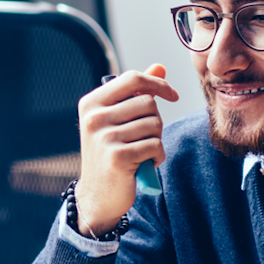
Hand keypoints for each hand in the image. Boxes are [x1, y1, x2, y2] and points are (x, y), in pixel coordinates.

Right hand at [74, 64, 177, 234]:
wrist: (98, 196)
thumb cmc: (110, 153)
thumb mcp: (118, 120)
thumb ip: (136, 93)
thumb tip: (160, 67)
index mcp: (91, 103)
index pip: (132, 78)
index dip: (157, 83)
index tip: (172, 95)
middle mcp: (94, 118)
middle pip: (147, 103)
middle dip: (155, 120)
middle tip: (143, 138)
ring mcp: (104, 137)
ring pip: (154, 125)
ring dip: (156, 140)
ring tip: (141, 153)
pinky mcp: (118, 157)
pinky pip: (154, 145)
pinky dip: (156, 156)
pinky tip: (144, 165)